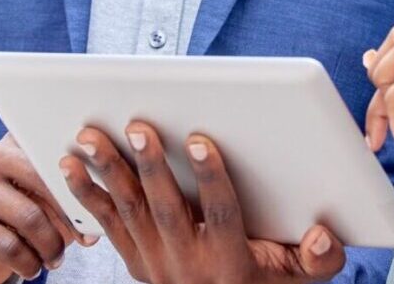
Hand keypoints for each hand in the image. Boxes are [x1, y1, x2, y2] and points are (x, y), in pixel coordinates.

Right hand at [0, 133, 91, 283]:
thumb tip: (100, 214)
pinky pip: (6, 244)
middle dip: (68, 216)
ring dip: (50, 245)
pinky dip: (27, 262)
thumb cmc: (23, 216)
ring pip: (28, 216)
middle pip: (44, 181)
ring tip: (56, 259)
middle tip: (81, 241)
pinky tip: (32, 267)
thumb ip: (72, 196)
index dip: (82, 179)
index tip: (101, 205)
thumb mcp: (49, 202)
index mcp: (18, 140)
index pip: (56, 150)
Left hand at [59, 122, 345, 283]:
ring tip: (91, 135)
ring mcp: (155, 263)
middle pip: (166, 209)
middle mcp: (186, 264)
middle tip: (138, 127)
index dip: (211, 177)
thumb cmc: (266, 283)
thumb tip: (322, 233)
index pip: (221, 213)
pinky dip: (86, 193)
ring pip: (129, 212)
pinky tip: (71, 164)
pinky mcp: (135, 259)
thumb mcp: (302, 278)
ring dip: (108, 172)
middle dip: (150, 166)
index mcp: (230, 262)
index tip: (199, 140)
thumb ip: (322, 258)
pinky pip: (107, 223)